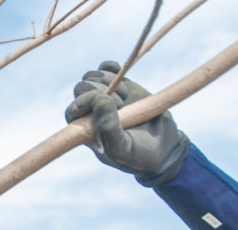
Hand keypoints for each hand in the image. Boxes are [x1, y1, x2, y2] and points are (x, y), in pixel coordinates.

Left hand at [64, 60, 188, 185]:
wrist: (164, 147)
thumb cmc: (138, 155)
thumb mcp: (123, 149)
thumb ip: (109, 130)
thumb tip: (99, 100)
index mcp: (85, 130)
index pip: (72, 110)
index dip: (87, 102)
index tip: (112, 105)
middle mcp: (92, 112)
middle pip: (81, 89)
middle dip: (99, 90)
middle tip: (121, 102)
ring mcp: (106, 97)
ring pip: (92, 77)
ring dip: (107, 79)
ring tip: (126, 95)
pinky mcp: (121, 86)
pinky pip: (106, 69)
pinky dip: (109, 67)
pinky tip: (119, 71)